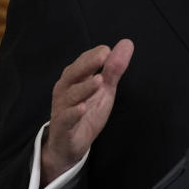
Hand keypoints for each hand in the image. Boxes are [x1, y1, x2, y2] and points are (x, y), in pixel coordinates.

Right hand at [40, 39, 133, 185]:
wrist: (69, 145)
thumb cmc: (86, 112)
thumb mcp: (104, 90)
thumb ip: (114, 68)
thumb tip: (127, 43)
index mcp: (74, 78)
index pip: (82, 62)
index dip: (93, 56)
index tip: (107, 50)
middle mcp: (64, 90)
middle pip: (73, 74)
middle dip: (88, 64)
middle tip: (103, 56)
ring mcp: (62, 108)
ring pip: (71, 95)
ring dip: (85, 87)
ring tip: (99, 81)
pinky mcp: (62, 126)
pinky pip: (66, 118)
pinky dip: (73, 113)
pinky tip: (82, 108)